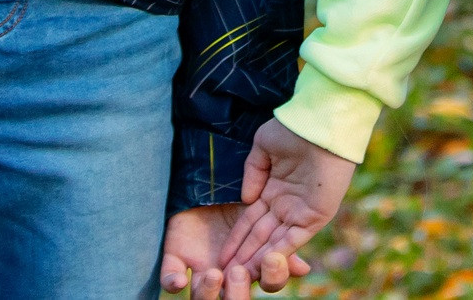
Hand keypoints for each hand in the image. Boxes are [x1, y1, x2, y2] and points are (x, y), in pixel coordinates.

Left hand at [160, 203, 310, 299]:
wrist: (209, 184)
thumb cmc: (242, 204)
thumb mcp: (265, 216)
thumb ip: (283, 242)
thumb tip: (303, 269)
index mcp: (253, 266)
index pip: (267, 283)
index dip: (271, 277)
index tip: (272, 260)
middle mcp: (226, 276)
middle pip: (233, 299)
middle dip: (237, 292)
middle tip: (238, 272)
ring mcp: (200, 270)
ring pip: (201, 298)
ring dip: (208, 292)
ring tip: (214, 274)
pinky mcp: (175, 260)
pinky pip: (169, 279)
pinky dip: (173, 281)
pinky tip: (180, 279)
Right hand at [213, 119, 358, 287]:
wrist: (318, 122)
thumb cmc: (293, 128)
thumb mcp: (264, 147)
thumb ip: (252, 172)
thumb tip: (246, 200)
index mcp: (272, 190)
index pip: (249, 221)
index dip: (235, 240)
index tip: (220, 257)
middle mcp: (285, 205)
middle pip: (260, 237)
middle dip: (242, 256)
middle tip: (225, 275)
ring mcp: (300, 212)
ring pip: (275, 242)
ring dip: (258, 259)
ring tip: (240, 275)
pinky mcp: (315, 216)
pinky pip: (295, 238)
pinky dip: (281, 252)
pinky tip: (264, 264)